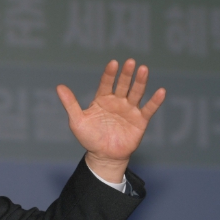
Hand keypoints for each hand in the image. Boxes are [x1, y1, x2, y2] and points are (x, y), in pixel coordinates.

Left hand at [56, 59, 165, 182]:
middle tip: (131, 62)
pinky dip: (155, 101)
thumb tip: (59, 86)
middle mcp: (117, 102)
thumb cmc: (89, 138)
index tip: (113, 63)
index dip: (110, 74)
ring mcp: (129, 110)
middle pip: (123, 85)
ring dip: (140, 82)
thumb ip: (70, 103)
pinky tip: (161, 91)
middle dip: (127, 74)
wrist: (103, 156)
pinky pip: (149, 109)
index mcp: (102, 100)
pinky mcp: (140, 121)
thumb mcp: (77, 121)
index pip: (106, 83)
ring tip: (144, 69)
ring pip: (136, 93)